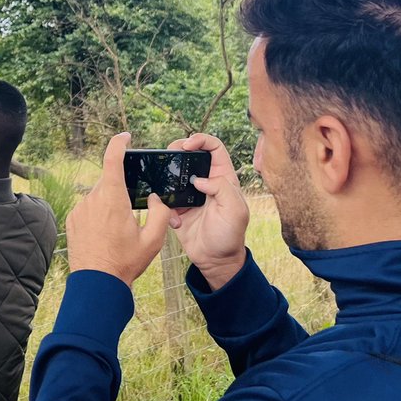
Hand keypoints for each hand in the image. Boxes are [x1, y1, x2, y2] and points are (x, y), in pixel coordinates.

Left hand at [67, 133, 171, 287]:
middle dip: (121, 191)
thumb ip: (161, 213)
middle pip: (109, 181)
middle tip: (131, 214)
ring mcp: (79, 208)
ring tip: (116, 232)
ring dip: (109, 205)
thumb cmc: (126, 261)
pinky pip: (87, 208)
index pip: (113, 159)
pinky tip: (103, 235)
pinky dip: (97, 215)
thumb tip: (154, 197)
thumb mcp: (154, 240)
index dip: (118, 143)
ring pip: (98, 196)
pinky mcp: (71, 219)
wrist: (97, 283)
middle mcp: (92, 198)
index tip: (125, 136)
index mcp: (113, 198)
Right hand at [167, 133, 248, 289]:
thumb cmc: (230, 236)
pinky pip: (165, 197)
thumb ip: (222, 189)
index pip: (214, 147)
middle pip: (190, 154)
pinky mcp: (177, 206)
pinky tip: (174, 220)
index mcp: (224, 177)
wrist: (215, 260)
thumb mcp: (235, 211)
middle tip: (169, 156)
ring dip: (167, 177)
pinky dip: (165, 205)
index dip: (200, 140)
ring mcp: (190, 193)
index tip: (187, 146)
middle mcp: (207, 181)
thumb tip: (199, 179)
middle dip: (177, 150)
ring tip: (165, 187)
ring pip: (175, 172)